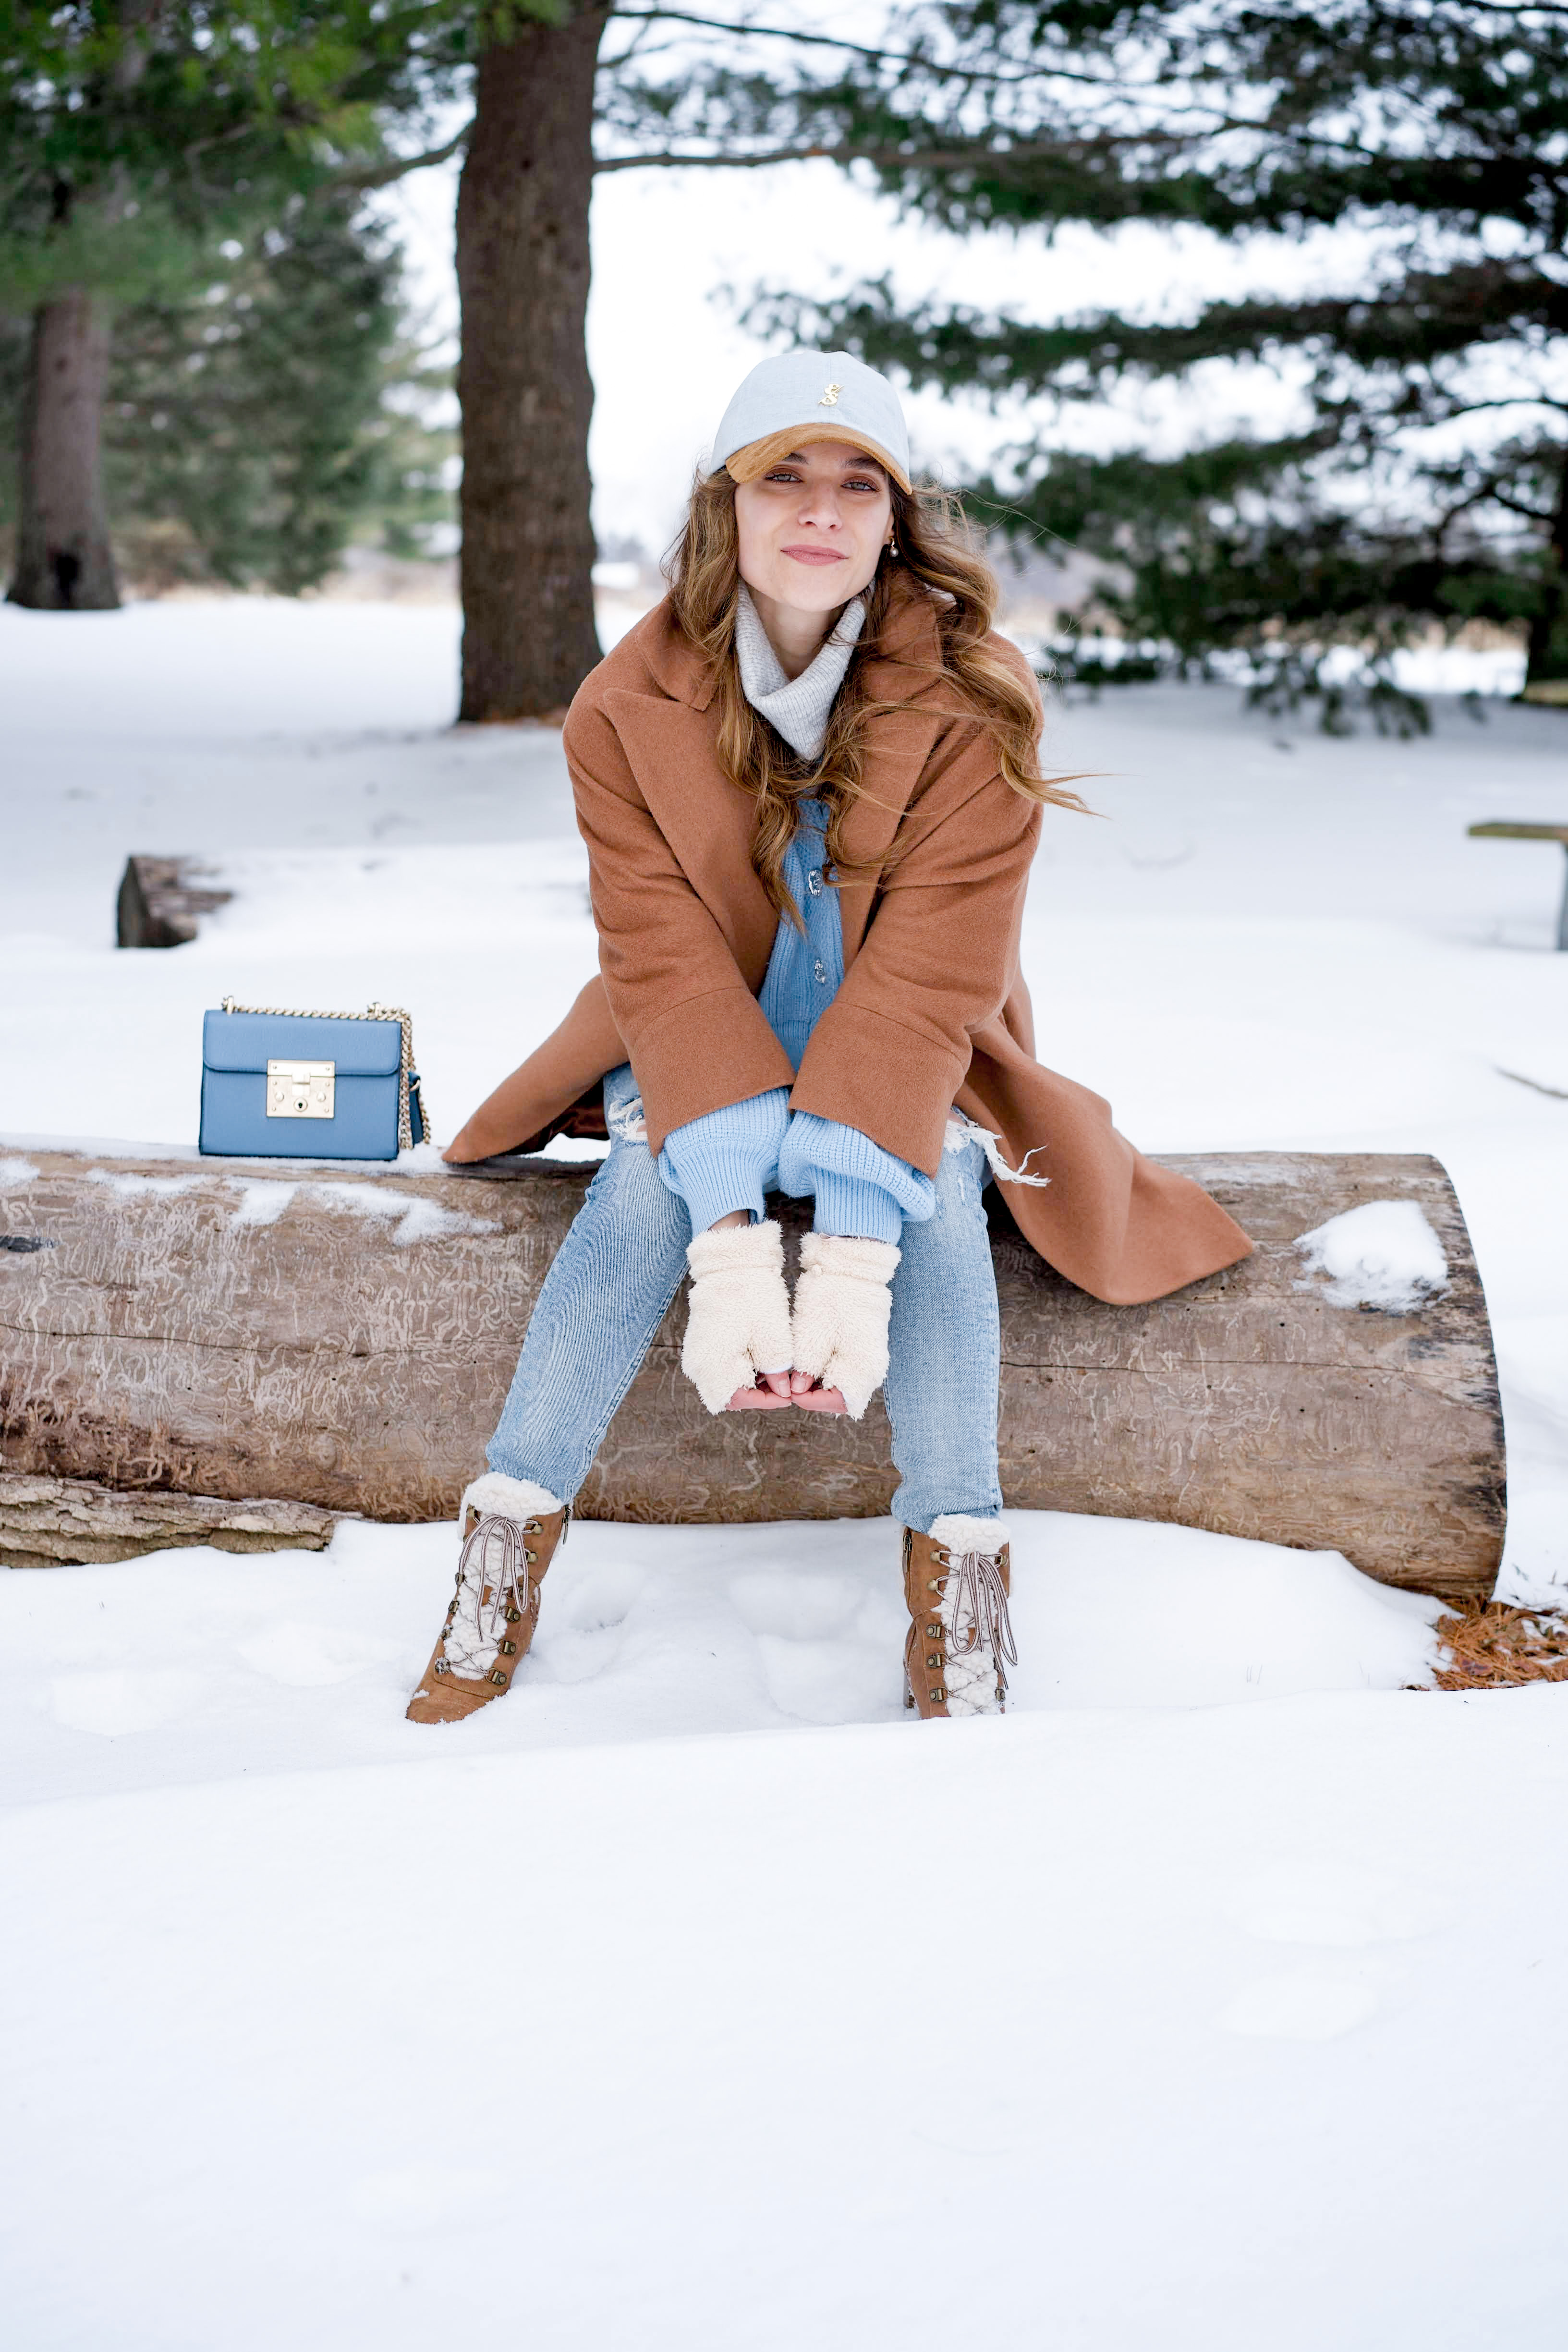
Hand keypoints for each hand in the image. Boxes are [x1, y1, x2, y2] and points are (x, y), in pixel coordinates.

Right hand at [681, 1219, 794, 1414]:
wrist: (728, 1263)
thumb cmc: (750, 1295)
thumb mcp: (771, 1336)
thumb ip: (777, 1369)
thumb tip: (784, 1392)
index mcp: (712, 1366)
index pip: (739, 1399)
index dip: (768, 1400)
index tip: (790, 1395)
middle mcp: (698, 1366)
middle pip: (730, 1394)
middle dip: (759, 1393)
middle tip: (785, 1385)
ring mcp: (697, 1355)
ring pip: (726, 1382)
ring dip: (751, 1382)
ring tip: (778, 1373)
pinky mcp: (701, 1344)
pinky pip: (720, 1367)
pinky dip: (742, 1368)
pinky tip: (762, 1361)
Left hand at [789, 1234, 900, 1419]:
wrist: (853, 1268)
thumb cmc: (833, 1297)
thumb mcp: (812, 1335)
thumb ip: (806, 1368)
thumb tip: (796, 1391)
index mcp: (864, 1367)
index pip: (839, 1400)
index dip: (812, 1401)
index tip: (790, 1393)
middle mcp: (872, 1368)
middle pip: (842, 1396)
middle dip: (815, 1395)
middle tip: (789, 1386)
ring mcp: (870, 1358)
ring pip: (843, 1384)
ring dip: (820, 1385)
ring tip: (795, 1376)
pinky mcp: (864, 1348)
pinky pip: (846, 1369)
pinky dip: (827, 1371)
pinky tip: (808, 1365)